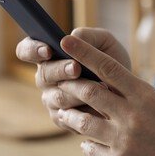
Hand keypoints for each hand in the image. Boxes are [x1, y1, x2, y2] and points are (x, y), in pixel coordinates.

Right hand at [15, 27, 131, 132]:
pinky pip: (67, 117)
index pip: (26, 50)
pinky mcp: (62, 119)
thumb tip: (70, 37)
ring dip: (76, 91)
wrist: (128, 90)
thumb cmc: (112, 61)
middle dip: (60, 70)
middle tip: (76, 68)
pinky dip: (84, 110)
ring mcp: (51, 99)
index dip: (32, 50)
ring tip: (97, 86)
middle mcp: (46, 78)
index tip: (48, 50)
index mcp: (49, 55)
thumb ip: (89, 36)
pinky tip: (98, 106)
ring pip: (56, 97)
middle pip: (42, 75)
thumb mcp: (105, 43)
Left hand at [55, 34, 154, 155]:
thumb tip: (98, 84)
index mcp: (145, 96)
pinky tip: (90, 143)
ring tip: (64, 113)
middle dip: (69, 85)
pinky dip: (87, 144)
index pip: (109, 68)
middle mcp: (132, 116)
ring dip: (69, 116)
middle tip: (58, 82)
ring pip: (82, 122)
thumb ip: (131, 95)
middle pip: (89, 92)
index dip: (84, 53)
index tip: (66, 40)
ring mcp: (124, 141)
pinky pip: (89, 149)